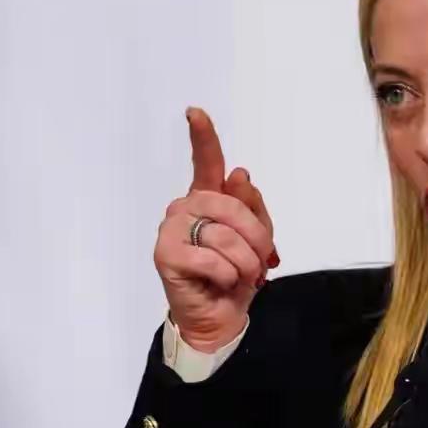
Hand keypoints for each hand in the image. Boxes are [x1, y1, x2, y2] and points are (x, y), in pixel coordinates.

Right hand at [153, 107, 278, 352]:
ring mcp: (172, 229)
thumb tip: (239, 174)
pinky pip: (212, 258)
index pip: (206, 162)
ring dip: (246, 262)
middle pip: (231, 204)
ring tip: (242, 276)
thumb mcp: (257, 239)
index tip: (195, 112)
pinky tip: (221, 283)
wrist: (220, 315)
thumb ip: (251, 207)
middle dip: (257, 236)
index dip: (202, 137)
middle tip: (262, 262)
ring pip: (226, 235)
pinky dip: (228, 275)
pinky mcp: (165, 254)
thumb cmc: (237, 275)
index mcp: (208, 200)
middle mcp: (186, 207)